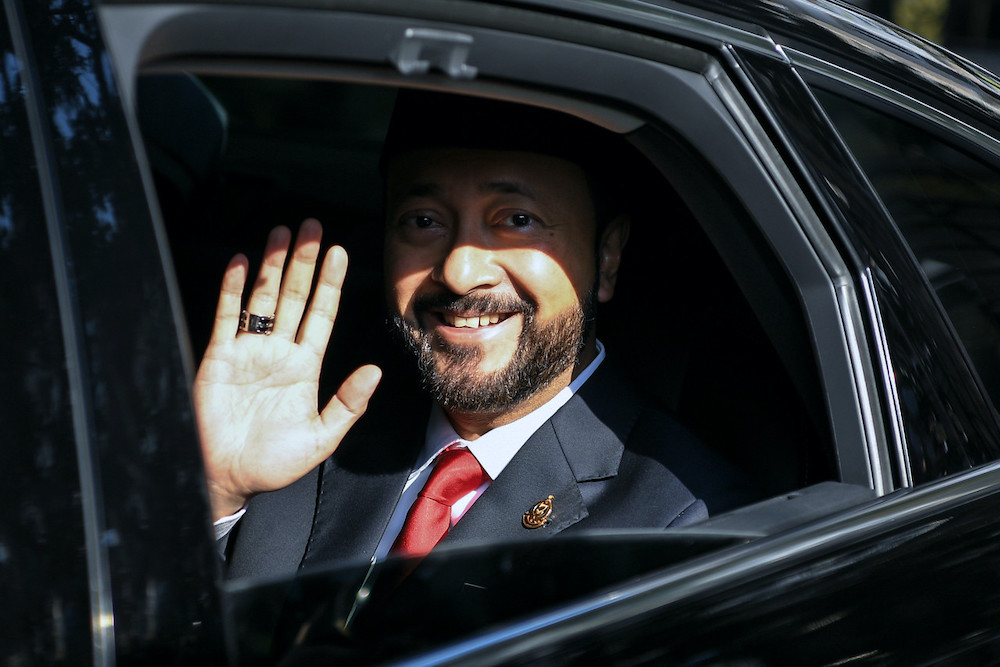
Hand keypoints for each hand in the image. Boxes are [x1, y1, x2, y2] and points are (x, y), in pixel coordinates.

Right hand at [194, 219, 380, 520]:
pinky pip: (226, 316)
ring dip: (271, 265)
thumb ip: (348, 404)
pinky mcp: (218, 358)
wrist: (225, 479)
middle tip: (312, 226)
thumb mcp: (321, 437)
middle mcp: (278, 352)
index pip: (321, 314)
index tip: (340, 252)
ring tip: (282, 233)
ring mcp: (248, 352)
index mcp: (305, 367)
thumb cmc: (272, 464)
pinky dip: (232, 288)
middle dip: (303, 261)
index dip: (330, 283)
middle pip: (293, 296)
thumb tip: (376, 371)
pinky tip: (240, 262)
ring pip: (262, 298)